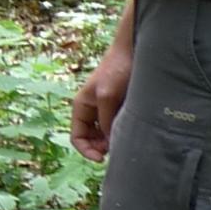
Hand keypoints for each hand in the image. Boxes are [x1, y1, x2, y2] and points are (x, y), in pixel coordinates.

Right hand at [71, 45, 131, 163]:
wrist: (134, 51)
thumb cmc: (117, 70)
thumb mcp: (108, 97)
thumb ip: (107, 121)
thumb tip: (110, 144)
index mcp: (81, 107)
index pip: (77, 137)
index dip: (86, 150)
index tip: (101, 158)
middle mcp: (91, 110)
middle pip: (90, 139)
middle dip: (100, 147)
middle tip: (116, 150)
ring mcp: (105, 109)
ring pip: (104, 134)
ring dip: (111, 141)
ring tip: (124, 141)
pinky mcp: (119, 107)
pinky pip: (116, 126)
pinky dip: (121, 132)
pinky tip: (130, 132)